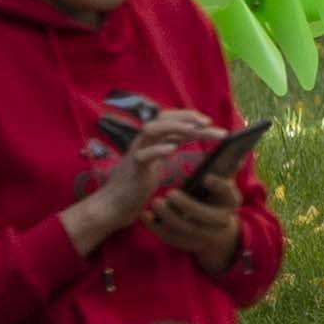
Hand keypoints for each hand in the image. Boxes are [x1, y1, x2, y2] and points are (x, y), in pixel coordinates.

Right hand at [59, 112, 215, 256]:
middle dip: (186, 117)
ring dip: (176, 127)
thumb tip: (195, 134)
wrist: (114, 206)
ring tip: (196, 129)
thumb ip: (171, 145)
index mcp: (150, 140)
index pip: (169, 120)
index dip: (188, 117)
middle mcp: (142, 142)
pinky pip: (143, 155)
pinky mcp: (132, 169)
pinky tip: (172, 149)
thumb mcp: (158, 161)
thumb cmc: (138, 183)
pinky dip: (157, 150)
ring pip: (152, 130)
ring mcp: (135, 153)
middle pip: (162, 119)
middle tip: (208, 122)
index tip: (208, 121)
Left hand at [145, 177, 244, 274]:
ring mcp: (204, 236)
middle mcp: (221, 221)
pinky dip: (155, 227)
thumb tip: (236, 150)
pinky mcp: (186, 244)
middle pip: (204, 215)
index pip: (227, 193)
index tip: (206, 176)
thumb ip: (227, 169)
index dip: (218, 185)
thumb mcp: (223, 185)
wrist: (217, 232)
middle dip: (186, 205)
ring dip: (168, 216)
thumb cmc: (216, 199)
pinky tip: (144, 215)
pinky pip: (169, 238)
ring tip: (155, 202)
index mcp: (232, 202)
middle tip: (170, 192)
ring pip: (185, 229)